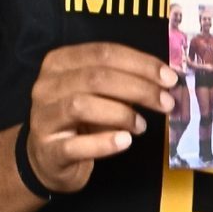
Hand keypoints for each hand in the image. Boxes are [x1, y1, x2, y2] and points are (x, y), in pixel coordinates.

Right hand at [26, 43, 177, 193]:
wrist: (48, 159)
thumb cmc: (80, 118)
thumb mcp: (99, 93)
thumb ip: (125, 80)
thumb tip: (166, 79)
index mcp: (60, 62)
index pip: (104, 52)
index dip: (141, 63)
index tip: (170, 78)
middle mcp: (46, 86)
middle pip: (96, 77)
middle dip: (139, 88)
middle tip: (166, 102)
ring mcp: (43, 118)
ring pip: (82, 105)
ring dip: (122, 114)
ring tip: (142, 126)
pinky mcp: (47, 151)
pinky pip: (76, 145)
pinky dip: (104, 142)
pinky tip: (125, 141)